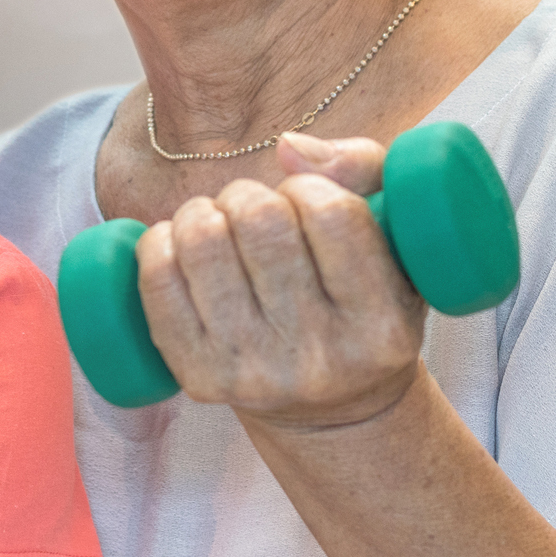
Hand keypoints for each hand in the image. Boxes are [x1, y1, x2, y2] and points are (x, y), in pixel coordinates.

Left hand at [136, 132, 426, 431]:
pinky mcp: (200, 379)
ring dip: (202, 212)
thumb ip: (364, 170)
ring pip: (203, 241)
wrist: (329, 407)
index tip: (305, 199)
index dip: (309, 187)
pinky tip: (178, 244)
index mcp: (382, 327)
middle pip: (260, 220)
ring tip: (217, 224)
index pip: (332, 214)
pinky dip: (159, 243)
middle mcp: (321, 359)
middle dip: (249, 196)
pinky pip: (157, 280)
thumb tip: (289, 148)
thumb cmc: (358, 298)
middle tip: (253, 211)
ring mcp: (255, 373)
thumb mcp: (398, 241)